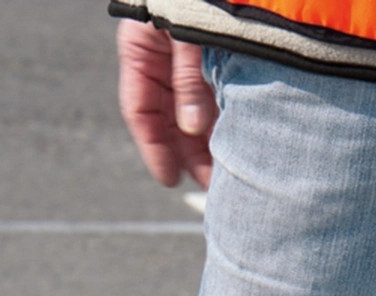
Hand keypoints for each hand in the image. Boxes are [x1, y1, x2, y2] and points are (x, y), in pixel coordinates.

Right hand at [116, 20, 216, 188]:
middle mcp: (161, 56)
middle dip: (187, 152)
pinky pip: (212, 96)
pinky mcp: (213, 56)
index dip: (154, 147)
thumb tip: (193, 129)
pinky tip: (236, 142)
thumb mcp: (188, 32)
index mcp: (141, 47)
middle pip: (168, 116)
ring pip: (191, 110)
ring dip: (206, 141)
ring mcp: (186, 57)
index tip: (171, 179)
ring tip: (226, 172)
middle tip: (211, 184)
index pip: (139, 109)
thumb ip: (189, 78)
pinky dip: (222, 119)